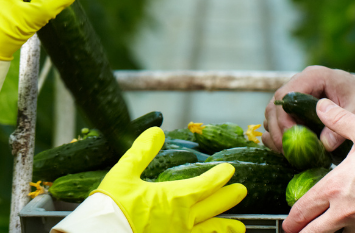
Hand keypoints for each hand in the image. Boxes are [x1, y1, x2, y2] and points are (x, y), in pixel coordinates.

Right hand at [94, 127, 247, 232]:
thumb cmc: (112, 207)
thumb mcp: (124, 173)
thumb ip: (142, 151)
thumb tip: (156, 132)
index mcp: (175, 198)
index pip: (205, 184)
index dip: (219, 176)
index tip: (229, 170)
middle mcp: (183, 220)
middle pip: (213, 207)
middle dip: (228, 198)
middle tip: (242, 191)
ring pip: (209, 232)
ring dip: (225, 227)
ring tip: (240, 228)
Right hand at [263, 66, 354, 151]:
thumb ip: (343, 123)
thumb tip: (324, 144)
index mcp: (313, 77)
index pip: (286, 95)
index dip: (284, 118)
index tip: (292, 139)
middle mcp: (300, 83)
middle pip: (276, 105)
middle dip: (277, 129)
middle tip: (285, 151)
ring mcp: (296, 95)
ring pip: (273, 113)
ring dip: (276, 133)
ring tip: (286, 153)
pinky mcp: (296, 107)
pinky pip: (279, 120)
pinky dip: (279, 134)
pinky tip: (287, 150)